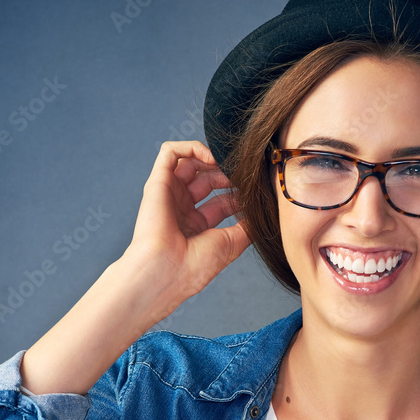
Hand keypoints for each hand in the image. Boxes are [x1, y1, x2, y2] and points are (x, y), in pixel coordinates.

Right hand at [20, 141, 250, 394]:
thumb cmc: (193, 266)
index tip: (255, 190)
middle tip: (244, 175)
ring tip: (229, 164)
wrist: (165, 271)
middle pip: (208, 179)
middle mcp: (181, 209)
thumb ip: (247, 225)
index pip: (221, 201)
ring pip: (191, 162)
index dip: (239, 192)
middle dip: (228, 174)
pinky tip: (211, 157)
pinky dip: (192, 148)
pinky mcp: (157, 182)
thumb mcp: (231, 243)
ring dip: (213, 158)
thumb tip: (262, 210)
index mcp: (196, 226)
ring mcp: (169, 195)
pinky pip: (170, 152)